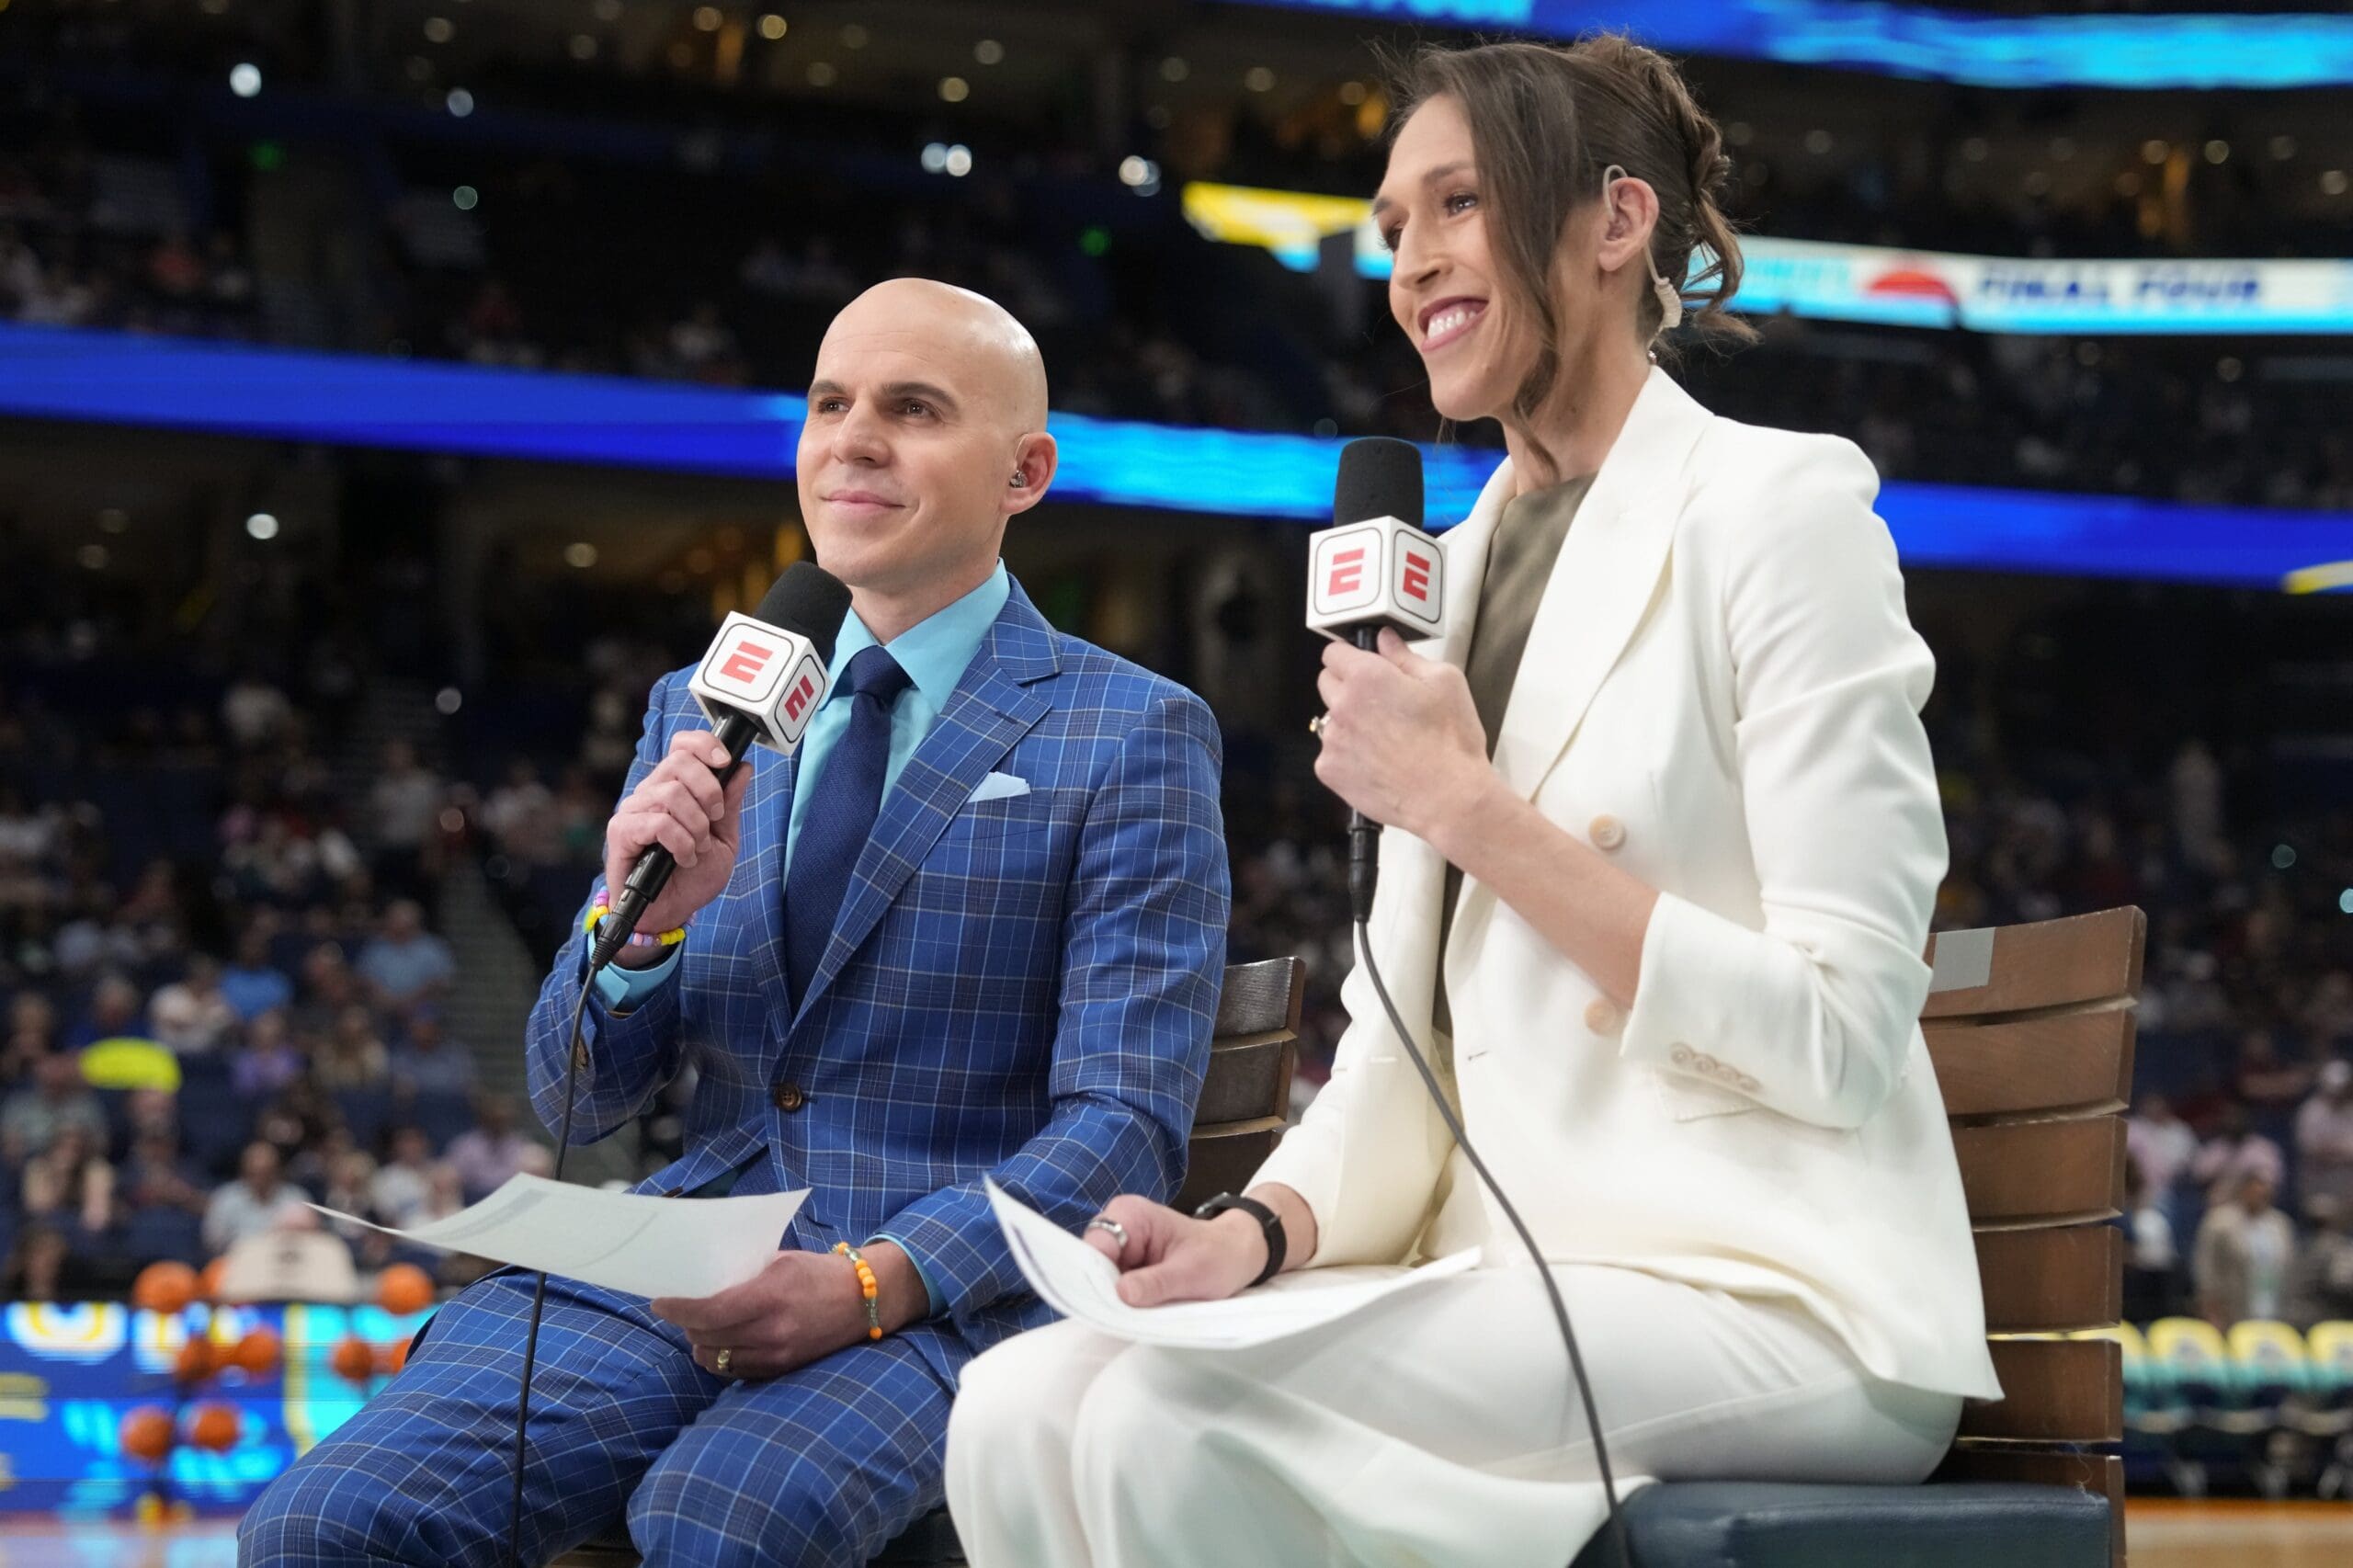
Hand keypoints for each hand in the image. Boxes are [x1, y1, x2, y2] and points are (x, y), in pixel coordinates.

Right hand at [601, 730, 753, 942]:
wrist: (670, 912)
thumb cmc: (692, 876)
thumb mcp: (724, 839)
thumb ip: (730, 804)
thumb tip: (743, 768)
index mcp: (675, 786)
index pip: (683, 744)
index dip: (705, 745)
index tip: (725, 762)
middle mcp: (652, 791)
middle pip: (680, 761)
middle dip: (709, 792)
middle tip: (714, 821)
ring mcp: (634, 809)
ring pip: (672, 792)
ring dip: (696, 825)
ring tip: (698, 848)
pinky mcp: (621, 831)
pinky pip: (658, 822)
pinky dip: (681, 842)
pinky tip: (683, 858)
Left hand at [651, 1244, 913, 1379]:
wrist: (863, 1300)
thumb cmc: (818, 1272)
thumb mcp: (780, 1261)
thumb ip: (743, 1274)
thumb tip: (701, 1281)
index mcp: (769, 1296)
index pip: (708, 1312)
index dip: (678, 1310)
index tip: (660, 1302)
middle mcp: (771, 1330)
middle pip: (707, 1337)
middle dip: (686, 1325)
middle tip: (679, 1311)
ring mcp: (776, 1354)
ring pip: (715, 1359)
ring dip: (701, 1344)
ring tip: (699, 1328)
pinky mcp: (781, 1370)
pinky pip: (735, 1370)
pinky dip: (721, 1357)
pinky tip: (721, 1343)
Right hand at [1083, 1195, 1267, 1307]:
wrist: (1234, 1256)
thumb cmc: (1218, 1256)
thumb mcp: (1191, 1273)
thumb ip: (1156, 1282)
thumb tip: (1121, 1294)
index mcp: (1131, 1214)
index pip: (1096, 1245)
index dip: (1096, 1276)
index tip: (1109, 1304)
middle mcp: (1117, 1226)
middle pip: (1092, 1264)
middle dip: (1105, 1291)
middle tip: (1124, 1317)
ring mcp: (1119, 1248)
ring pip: (1099, 1279)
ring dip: (1113, 1300)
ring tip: (1135, 1316)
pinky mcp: (1124, 1266)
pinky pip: (1111, 1287)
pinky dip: (1121, 1303)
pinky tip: (1135, 1313)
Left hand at [1314, 628, 1490, 844]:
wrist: (1447, 798)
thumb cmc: (1450, 742)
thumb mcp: (1443, 682)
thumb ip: (1406, 656)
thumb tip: (1385, 640)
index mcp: (1366, 677)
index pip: (1333, 653)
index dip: (1351, 657)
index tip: (1363, 666)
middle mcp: (1342, 706)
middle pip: (1327, 683)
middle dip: (1348, 687)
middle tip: (1381, 704)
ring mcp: (1332, 740)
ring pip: (1330, 721)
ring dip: (1349, 724)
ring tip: (1385, 740)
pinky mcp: (1330, 770)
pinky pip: (1331, 753)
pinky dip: (1348, 756)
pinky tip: (1377, 762)